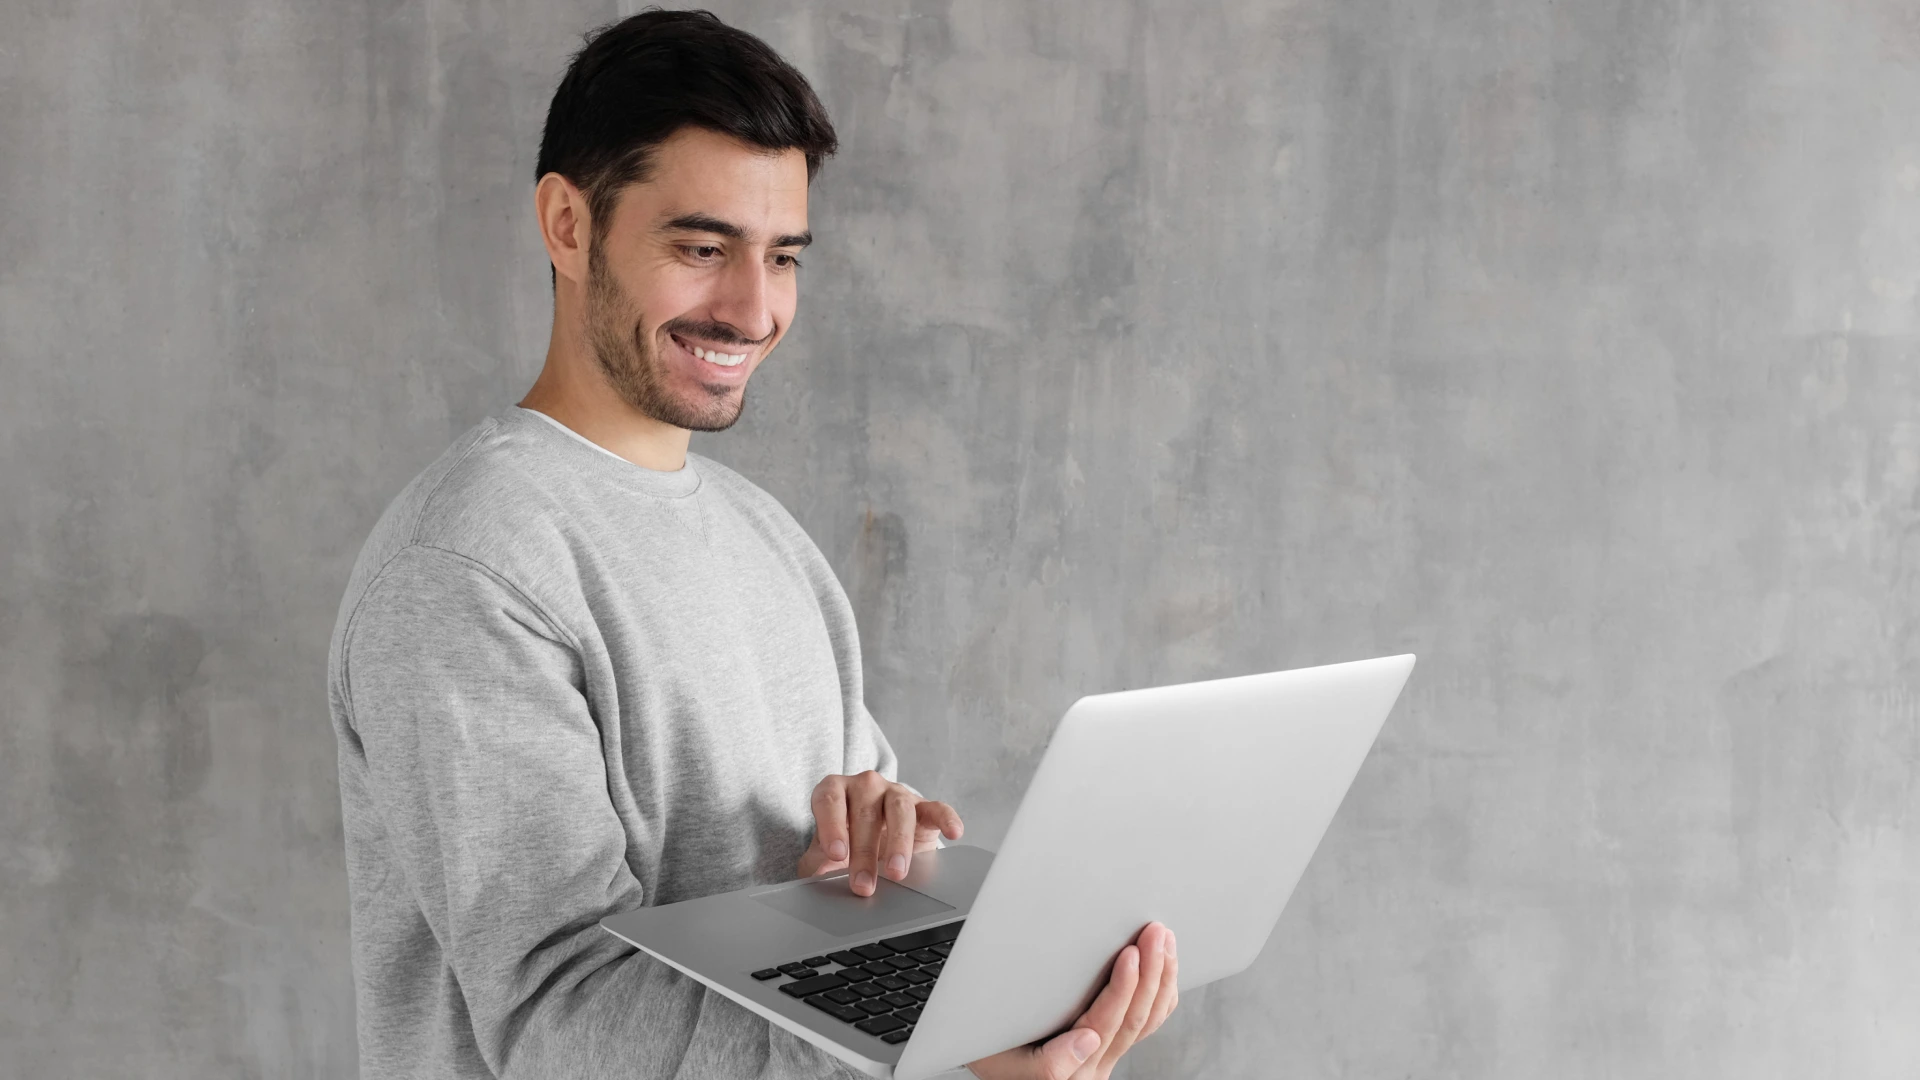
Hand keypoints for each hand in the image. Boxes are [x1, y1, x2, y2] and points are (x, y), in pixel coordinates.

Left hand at [796, 770, 963, 894]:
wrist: (870, 846)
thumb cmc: (843, 847)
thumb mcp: (822, 857)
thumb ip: (817, 862)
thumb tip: (820, 872)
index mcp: (835, 792)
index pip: (830, 800)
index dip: (832, 826)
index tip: (836, 854)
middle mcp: (865, 786)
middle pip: (865, 812)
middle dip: (864, 852)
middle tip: (863, 885)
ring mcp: (895, 793)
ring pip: (899, 808)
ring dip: (898, 842)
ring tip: (896, 872)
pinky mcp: (923, 806)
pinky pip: (937, 807)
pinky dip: (946, 818)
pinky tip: (954, 832)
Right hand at [965, 922, 1178, 1079]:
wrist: (998, 1064)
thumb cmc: (990, 1050)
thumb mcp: (998, 1057)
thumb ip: (1044, 1064)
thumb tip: (1088, 1040)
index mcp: (1063, 1070)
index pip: (1101, 1026)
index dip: (1120, 989)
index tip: (1129, 954)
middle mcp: (1091, 1068)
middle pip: (1132, 1021)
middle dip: (1149, 972)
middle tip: (1154, 932)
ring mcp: (1105, 1058)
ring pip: (1147, 1021)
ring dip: (1160, 976)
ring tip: (1163, 940)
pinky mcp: (1113, 1046)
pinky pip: (1149, 1023)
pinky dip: (1161, 991)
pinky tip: (1165, 966)